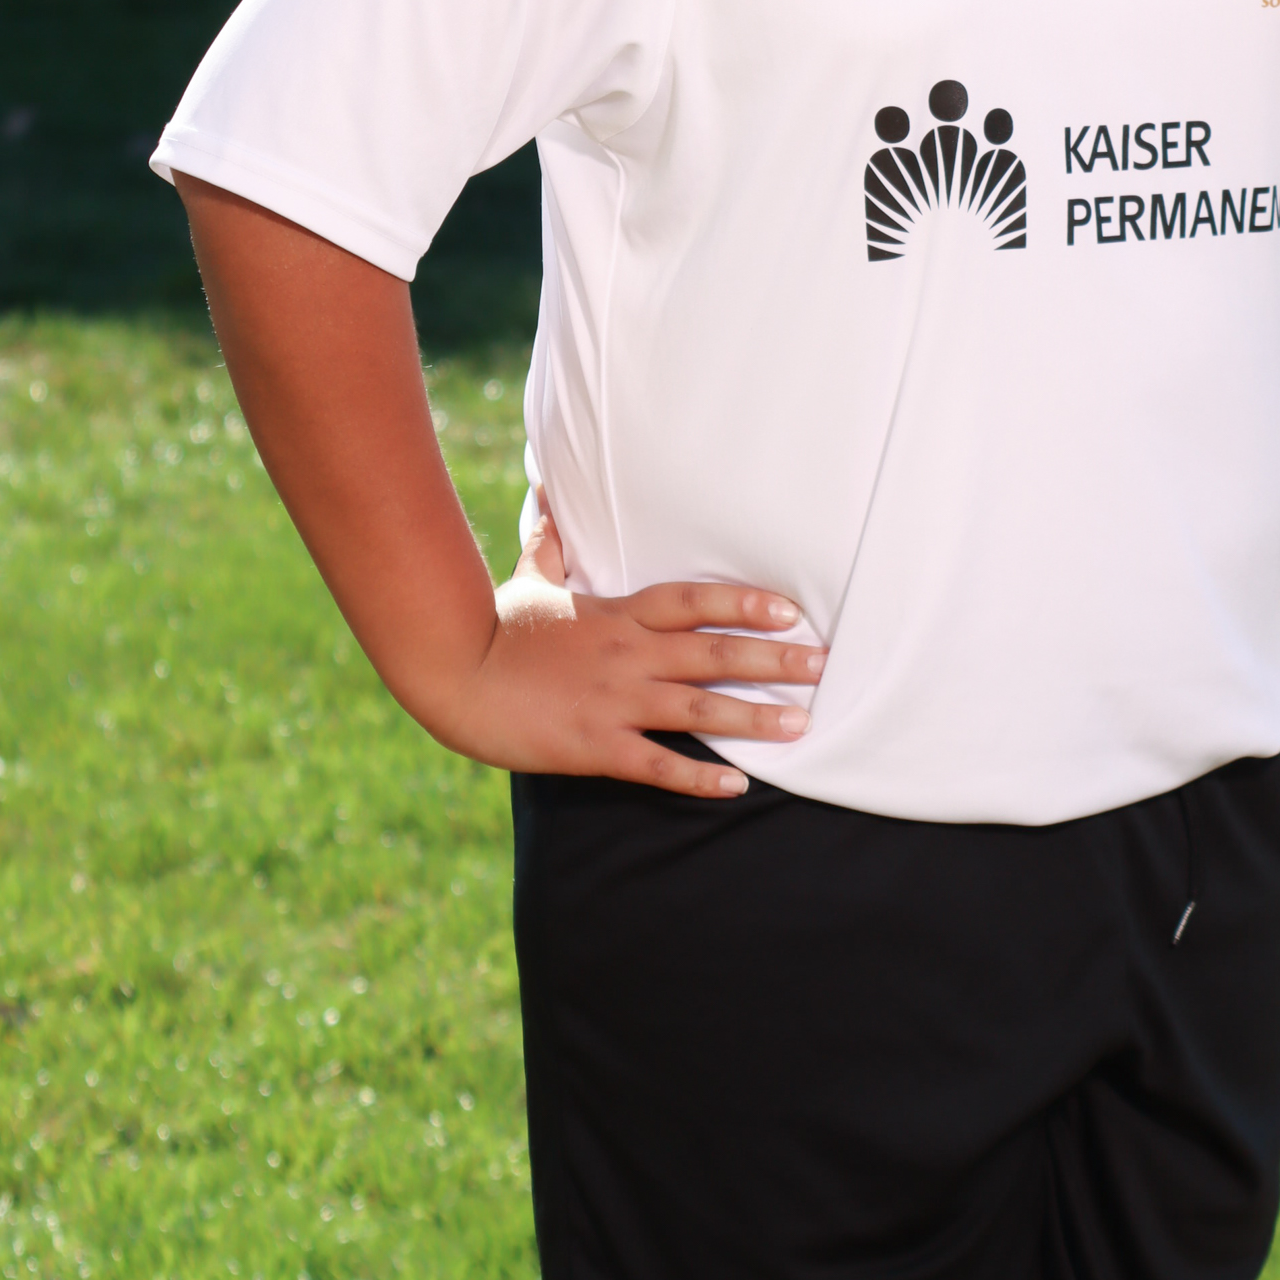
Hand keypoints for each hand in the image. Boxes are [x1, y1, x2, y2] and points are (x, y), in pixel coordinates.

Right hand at [445, 503, 826, 796]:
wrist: (454, 674)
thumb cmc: (496, 625)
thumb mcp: (531, 577)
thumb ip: (551, 541)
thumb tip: (548, 493)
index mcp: (619, 613)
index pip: (695, 601)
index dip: (746, 602)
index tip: (792, 610)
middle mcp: (627, 653)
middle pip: (714, 651)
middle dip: (774, 659)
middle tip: (825, 665)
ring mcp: (614, 700)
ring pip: (698, 708)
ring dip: (754, 716)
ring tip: (802, 723)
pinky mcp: (595, 745)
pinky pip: (657, 763)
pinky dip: (699, 776)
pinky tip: (737, 786)